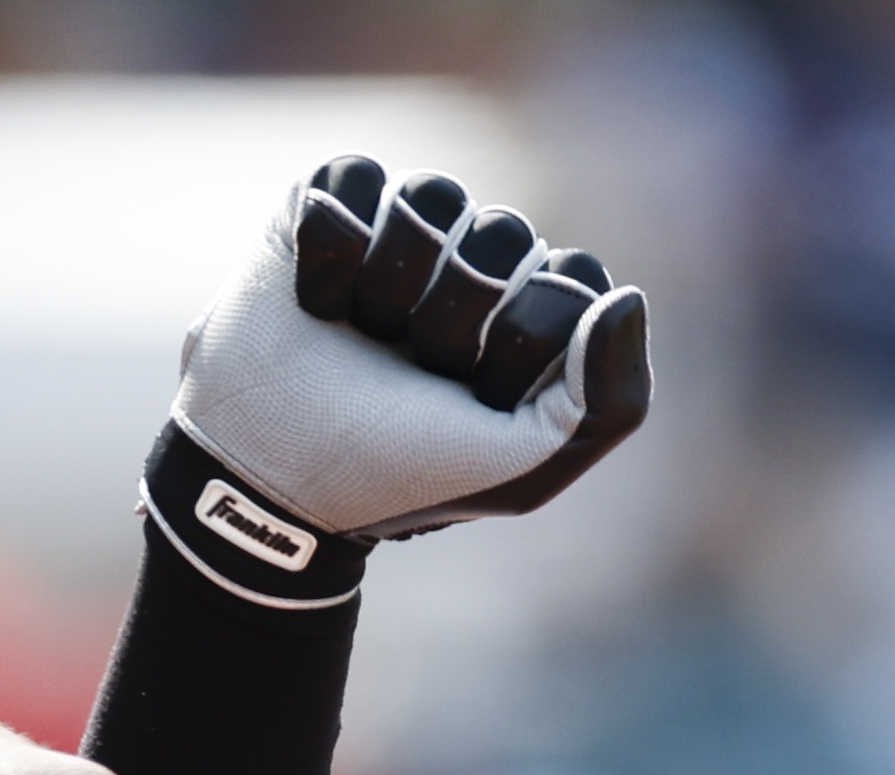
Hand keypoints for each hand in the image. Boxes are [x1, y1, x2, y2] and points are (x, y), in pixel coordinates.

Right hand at [163, 157, 650, 554]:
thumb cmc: (399, 475)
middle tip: (407, 372)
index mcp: (531, 315)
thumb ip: (609, 403)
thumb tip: (624, 296)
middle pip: (504, 233)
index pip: (573, 278)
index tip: (473, 399)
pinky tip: (313, 303)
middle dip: (451, 321)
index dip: (522, 341)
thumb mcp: (521, 472)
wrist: (269, 475)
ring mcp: (403, 229)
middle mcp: (475, 263)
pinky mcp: (328, 204)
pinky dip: (329, 249)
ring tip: (358, 337)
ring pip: (432, 196)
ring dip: (388, 286)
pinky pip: (355, 178)